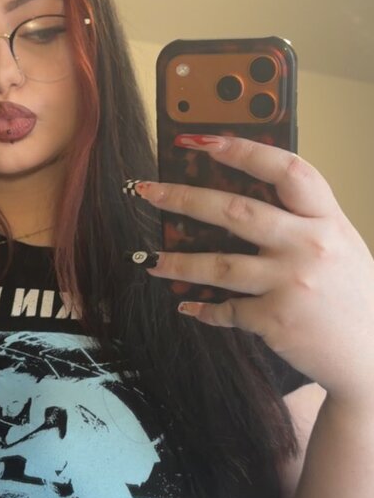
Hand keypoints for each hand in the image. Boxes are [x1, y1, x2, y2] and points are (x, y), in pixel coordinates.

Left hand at [133, 134, 373, 404]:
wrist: (373, 356)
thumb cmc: (352, 296)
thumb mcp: (339, 244)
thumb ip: (302, 220)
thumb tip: (240, 199)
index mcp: (327, 219)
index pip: (285, 169)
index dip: (242, 149)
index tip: (201, 141)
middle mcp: (310, 246)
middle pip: (235, 212)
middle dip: (183, 198)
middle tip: (147, 192)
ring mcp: (292, 283)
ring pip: (220, 265)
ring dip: (179, 261)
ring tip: (152, 260)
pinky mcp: (276, 320)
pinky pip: (227, 310)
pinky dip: (204, 308)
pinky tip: (188, 306)